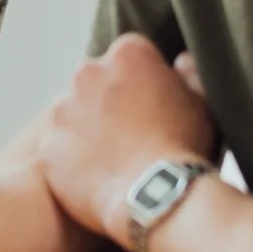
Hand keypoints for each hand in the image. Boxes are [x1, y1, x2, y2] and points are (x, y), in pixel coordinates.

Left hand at [35, 35, 217, 247]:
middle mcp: (88, 71)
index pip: (130, 58)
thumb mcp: (203, 103)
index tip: (151, 108)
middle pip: (96, 81)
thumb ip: (190, 73)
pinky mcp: (49, 144)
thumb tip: (182, 62)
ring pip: (72, 113)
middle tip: (131, 135)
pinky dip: (72, 160)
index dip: (142, 84)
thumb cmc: (185, 147)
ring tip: (113, 160)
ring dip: (87, 129)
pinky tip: (96, 178)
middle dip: (108, 101)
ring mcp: (63, 108)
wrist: (157, 198)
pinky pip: (58, 149)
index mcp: (127, 54)